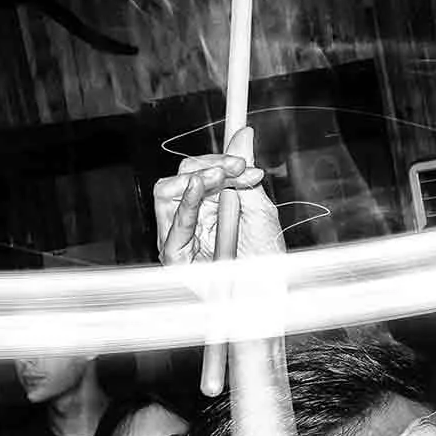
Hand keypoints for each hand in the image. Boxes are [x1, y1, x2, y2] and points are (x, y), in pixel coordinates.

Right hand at [151, 132, 283, 266]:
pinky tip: (196, 186)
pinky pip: (173, 223)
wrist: (267, 302)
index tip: (244, 162)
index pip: (200, 172)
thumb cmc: (264, 265)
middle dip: (209, 165)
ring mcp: (180, 237)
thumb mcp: (261, 211)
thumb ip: (245, 174)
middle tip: (237, 168)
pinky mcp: (175, 256)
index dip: (220, 161)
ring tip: (219, 178)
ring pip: (167, 191)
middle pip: (181, 176)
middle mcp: (191, 220)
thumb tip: (243, 133)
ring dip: (197, 178)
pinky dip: (185, 201)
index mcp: (210, 208)